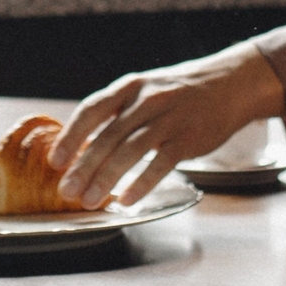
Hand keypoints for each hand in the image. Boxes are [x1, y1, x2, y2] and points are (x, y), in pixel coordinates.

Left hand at [51, 43, 285, 207]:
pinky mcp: (188, 137)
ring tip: (90, 200)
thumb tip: (81, 146)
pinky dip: (142, 183)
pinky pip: (160, 163)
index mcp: (129, 88)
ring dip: (107, 178)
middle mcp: (146, 100)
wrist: (229, 84)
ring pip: (130, 151)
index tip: (55, 161)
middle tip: (67, 191)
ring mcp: (168, 118)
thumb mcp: (145, 91)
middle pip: (108, 136)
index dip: (71, 136)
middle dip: (84, 167)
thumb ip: (117, 113)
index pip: (91, 110)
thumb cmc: (180, 93)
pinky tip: (128, 199)